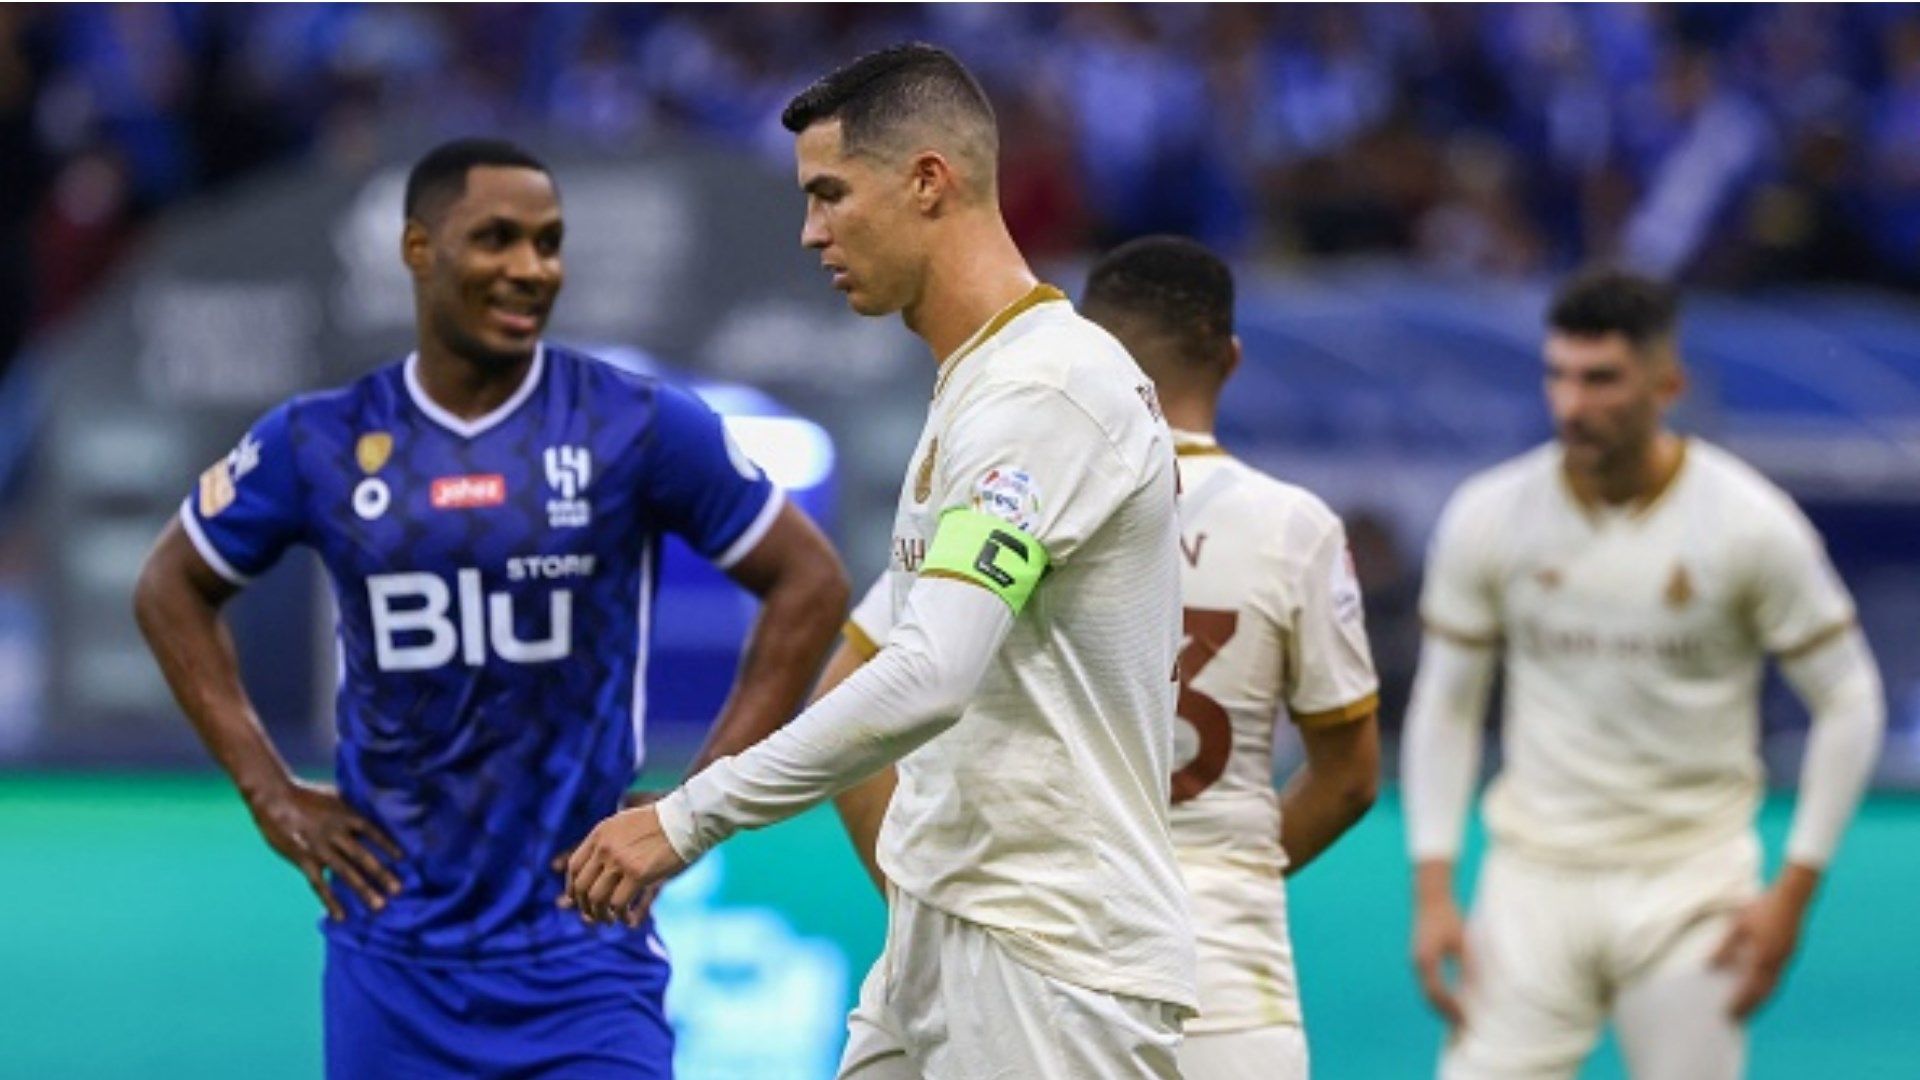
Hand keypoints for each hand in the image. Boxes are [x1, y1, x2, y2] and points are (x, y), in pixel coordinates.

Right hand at [248, 779, 401, 920]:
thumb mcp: (335, 793)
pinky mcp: (304, 860)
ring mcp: (320, 849)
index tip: (404, 859)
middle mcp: (337, 834)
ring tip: (379, 906)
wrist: (274, 798)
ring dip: (363, 890)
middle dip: (381, 874)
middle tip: (398, 890)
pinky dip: (331, 901)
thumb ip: (352, 806)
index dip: (388, 846)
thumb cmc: (305, 794)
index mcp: (346, 816)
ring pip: (346, 873)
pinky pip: (319, 884)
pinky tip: (340, 916)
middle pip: (363, 856)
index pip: (373, 832)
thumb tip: (373, 806)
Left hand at [560, 806, 686, 926]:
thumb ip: (607, 843)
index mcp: (600, 834)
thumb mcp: (624, 825)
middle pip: (582, 886)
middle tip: (594, 915)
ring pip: (597, 899)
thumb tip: (592, 867)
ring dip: (601, 915)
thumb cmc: (660, 824)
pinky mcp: (638, 874)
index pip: (574, 866)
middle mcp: (605, 848)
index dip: (572, 888)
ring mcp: (620, 861)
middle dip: (585, 906)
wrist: (684, 821)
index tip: (577, 900)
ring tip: (610, 920)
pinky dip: (620, 915)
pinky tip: (627, 918)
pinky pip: (618, 904)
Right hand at [1412, 894, 1472, 1027]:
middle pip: (1428, 997)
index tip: (1465, 1019)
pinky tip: (1450, 998)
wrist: (1430, 898)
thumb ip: (1466, 964)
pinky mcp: (1418, 957)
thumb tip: (1475, 988)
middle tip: (1461, 1025)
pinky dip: (1437, 994)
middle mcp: (1417, 963)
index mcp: (1427, 961)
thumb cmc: (1448, 917)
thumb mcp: (1461, 941)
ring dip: (1439, 1005)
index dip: (1451, 1008)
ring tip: (1456, 1017)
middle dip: (1444, 1013)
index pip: (1438, 993)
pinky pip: (1426, 983)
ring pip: (1426, 991)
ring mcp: (1416, 961)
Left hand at [1713, 872, 1813, 1018]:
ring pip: (1773, 987)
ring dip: (1760, 1000)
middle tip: (1737, 1018)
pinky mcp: (1790, 953)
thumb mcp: (1737, 927)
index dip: (1739, 1002)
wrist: (1791, 897)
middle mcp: (1777, 963)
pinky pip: (1778, 977)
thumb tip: (1711, 966)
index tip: (1728, 1013)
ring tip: (1747, 1008)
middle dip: (1751, 1007)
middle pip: (1763, 993)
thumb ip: (1724, 948)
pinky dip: (1767, 988)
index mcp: (1762, 957)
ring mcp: (1786, 959)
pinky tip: (1758, 988)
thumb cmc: (1761, 908)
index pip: (1749, 988)